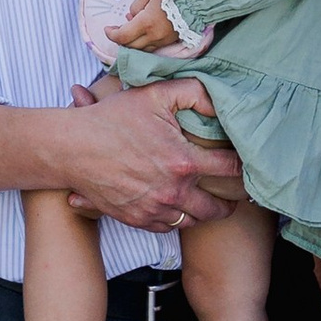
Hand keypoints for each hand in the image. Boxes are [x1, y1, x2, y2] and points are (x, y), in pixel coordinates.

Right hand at [57, 79, 240, 229]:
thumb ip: (194, 93)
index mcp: (183, 162)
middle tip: (235, 198)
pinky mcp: (137, 220)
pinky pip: (168, 227)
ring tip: (210, 205)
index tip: (247, 166)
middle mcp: (173, 191)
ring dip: (204, 214)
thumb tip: (220, 103)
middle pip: (216, 208)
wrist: (73, 149)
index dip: (243, 167)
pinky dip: (177, 220)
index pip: (229, 169)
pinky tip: (179, 209)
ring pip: (192, 221)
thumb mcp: (155, 94)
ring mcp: (155, 209)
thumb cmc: (112, 119)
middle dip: (230, 203)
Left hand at [105, 0, 181, 53]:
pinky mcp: (169, 43)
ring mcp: (162, 42)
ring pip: (140, 50)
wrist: (195, 0)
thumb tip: (130, 18)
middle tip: (116, 30)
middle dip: (120, 39)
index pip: (122, 36)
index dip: (111, 34)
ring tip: (129, 31)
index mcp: (146, 23)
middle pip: (129, 46)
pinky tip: (142, 34)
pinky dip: (143, 43)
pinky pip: (151, 48)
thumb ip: (136, 6)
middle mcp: (153, 36)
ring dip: (131, 43)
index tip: (107, 28)